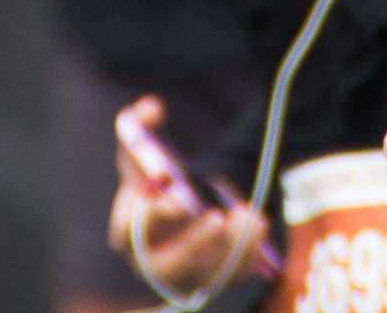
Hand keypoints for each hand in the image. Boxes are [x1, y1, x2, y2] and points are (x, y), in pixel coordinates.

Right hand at [107, 96, 269, 297]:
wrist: (183, 204)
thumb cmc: (157, 181)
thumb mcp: (144, 151)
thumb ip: (137, 124)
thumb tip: (151, 108)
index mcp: (129, 230)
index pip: (131, 233)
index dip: (153, 215)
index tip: (176, 195)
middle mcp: (153, 261)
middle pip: (169, 265)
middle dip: (193, 244)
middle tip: (216, 218)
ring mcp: (184, 275)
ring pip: (206, 275)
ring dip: (230, 249)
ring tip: (248, 215)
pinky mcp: (212, 278)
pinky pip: (231, 276)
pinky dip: (248, 254)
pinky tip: (257, 225)